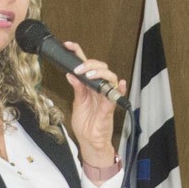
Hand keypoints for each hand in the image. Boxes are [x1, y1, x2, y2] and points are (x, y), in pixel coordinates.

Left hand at [63, 41, 125, 167]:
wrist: (89, 142)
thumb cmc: (86, 125)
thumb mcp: (77, 104)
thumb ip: (77, 89)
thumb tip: (70, 74)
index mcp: (90, 87)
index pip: (86, 66)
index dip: (79, 54)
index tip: (68, 45)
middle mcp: (99, 89)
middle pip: (101, 68)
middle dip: (89, 64)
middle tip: (78, 68)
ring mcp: (106, 98)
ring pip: (110, 78)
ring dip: (99, 73)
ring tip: (88, 75)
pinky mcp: (109, 109)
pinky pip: (117, 97)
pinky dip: (119, 89)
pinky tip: (120, 84)